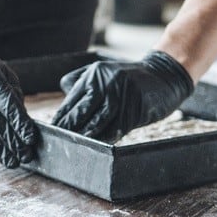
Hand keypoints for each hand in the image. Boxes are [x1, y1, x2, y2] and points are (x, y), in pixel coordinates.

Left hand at [52, 51, 193, 141]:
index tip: (53, 129)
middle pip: (82, 111)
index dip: (62, 116)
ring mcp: (122, 97)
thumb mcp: (104, 72)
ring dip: (84, 136)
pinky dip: (104, 138)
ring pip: (97, 123)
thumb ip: (82, 81)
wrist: (164, 76)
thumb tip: (64, 96)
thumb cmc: (129, 78)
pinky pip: (115, 129)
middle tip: (59, 140)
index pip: (72, 99)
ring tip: (74, 145)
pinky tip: (96, 145)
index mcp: (95, 74)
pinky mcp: (135, 111)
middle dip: (69, 128)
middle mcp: (107, 84)